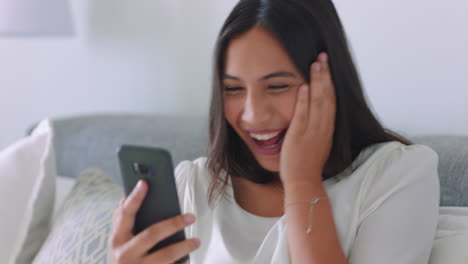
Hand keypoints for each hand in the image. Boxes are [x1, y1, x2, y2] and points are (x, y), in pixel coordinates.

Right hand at [109, 180, 198, 263]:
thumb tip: (124, 199)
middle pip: (151, 234)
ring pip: (165, 256)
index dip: (134, 198)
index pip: (125, 214)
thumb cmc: (123, 262)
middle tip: (191, 217)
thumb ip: (122, 223)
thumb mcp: (118, 244)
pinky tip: (189, 259)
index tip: (144, 182)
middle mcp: (124, 255)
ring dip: (183, 247)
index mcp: (117, 240)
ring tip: (196, 241)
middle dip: (173, 224)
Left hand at [279, 52, 336, 186]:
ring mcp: (312, 132)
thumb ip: (317, 127)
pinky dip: (304, 100)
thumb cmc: (307, 164)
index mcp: (327, 129)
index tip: (326, 66)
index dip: (329, 82)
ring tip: (316, 63)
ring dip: (318, 82)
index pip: (331, 100)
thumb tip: (313, 111)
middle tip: (322, 56)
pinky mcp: (299, 137)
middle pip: (327, 96)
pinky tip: (304, 86)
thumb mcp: (317, 142)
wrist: (303, 182)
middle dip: (325, 75)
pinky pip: (303, 115)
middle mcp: (323, 128)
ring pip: (318, 102)